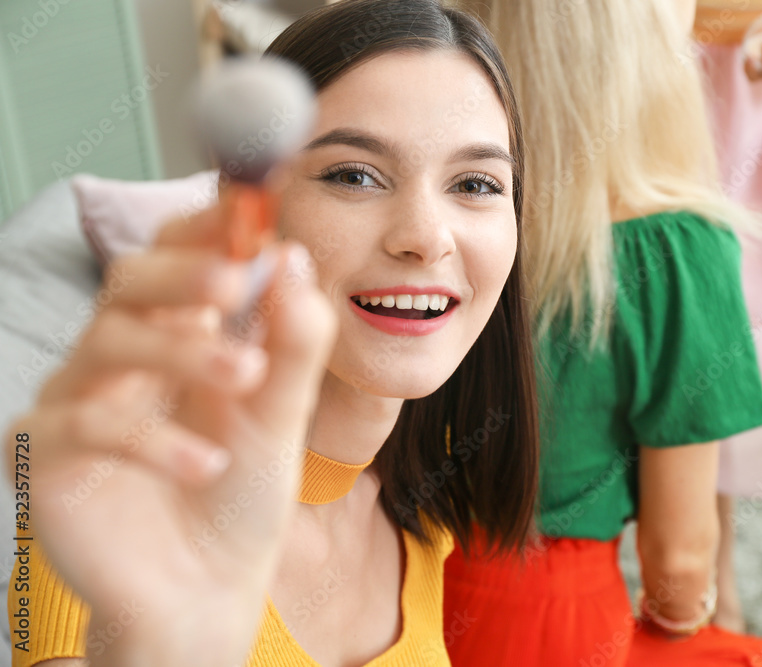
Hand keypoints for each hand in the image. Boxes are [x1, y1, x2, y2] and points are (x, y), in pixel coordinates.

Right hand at [6, 196, 335, 664]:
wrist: (206, 586)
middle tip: (236, 279)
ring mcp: (80, 400)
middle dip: (184, 272)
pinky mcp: (50, 455)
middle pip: (130, 281)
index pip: (179, 259)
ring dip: (185, 353)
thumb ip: (293, 340)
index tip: (247, 209)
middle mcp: (122, 356)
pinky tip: (208, 464)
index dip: (207, 230)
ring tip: (249, 379)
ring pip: (110, 340)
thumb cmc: (240, 492)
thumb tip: (293, 258)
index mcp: (179, 335)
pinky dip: (154, 440)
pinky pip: (88, 425)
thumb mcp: (282, 413)